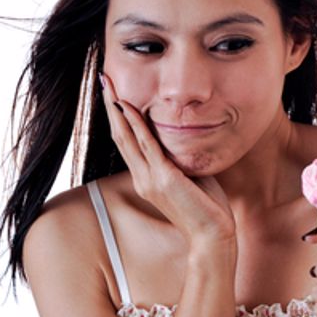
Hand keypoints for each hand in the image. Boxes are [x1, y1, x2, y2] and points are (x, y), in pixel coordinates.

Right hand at [100, 73, 235, 252]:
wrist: (212, 235)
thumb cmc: (207, 208)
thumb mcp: (191, 177)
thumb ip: (182, 158)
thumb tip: (186, 138)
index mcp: (147, 178)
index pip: (127, 142)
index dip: (119, 117)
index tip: (114, 94)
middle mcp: (142, 178)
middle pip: (120, 136)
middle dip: (111, 107)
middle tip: (104, 81)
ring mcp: (149, 180)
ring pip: (127, 138)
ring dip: (118, 110)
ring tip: (110, 87)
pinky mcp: (163, 179)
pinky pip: (147, 146)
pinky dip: (137, 125)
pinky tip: (130, 107)